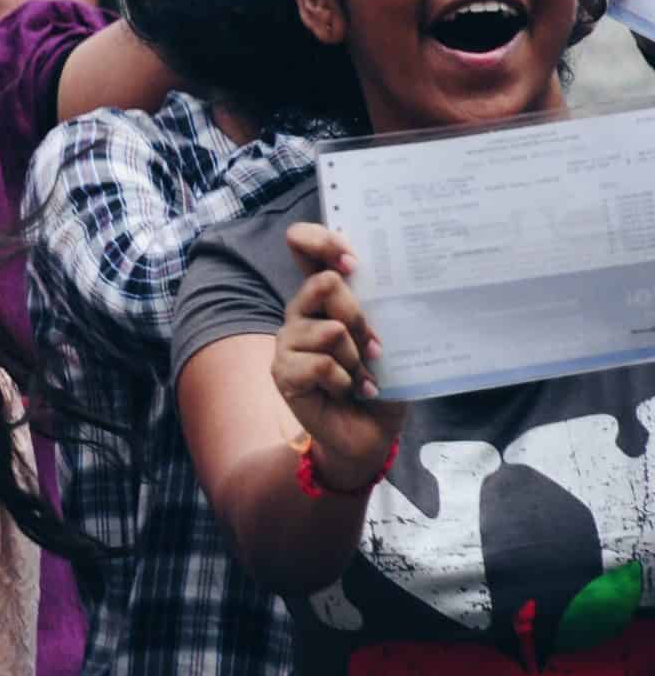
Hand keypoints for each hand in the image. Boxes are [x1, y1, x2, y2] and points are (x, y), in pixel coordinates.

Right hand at [275, 223, 407, 487]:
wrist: (370, 434)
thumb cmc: (383, 381)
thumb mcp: (392, 340)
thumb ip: (383, 310)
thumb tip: (391, 290)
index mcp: (325, 294)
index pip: (305, 245)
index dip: (322, 240)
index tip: (352, 260)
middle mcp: (302, 310)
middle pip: (325, 283)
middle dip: (359, 316)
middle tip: (374, 346)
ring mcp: (288, 339)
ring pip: (329, 330)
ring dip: (356, 359)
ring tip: (362, 377)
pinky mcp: (283, 371)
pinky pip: (320, 364)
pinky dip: (345, 382)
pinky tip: (349, 392)